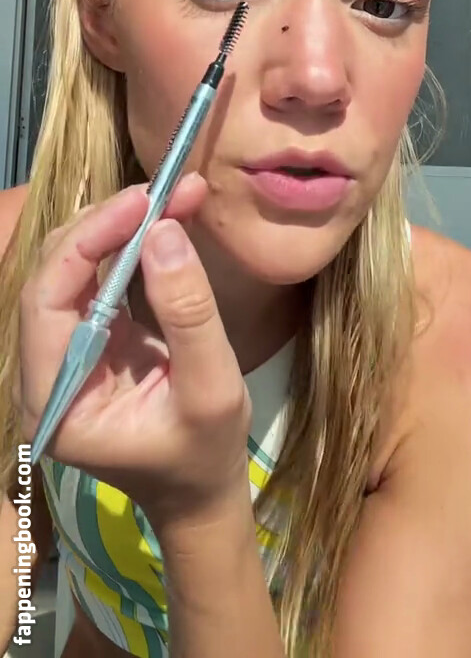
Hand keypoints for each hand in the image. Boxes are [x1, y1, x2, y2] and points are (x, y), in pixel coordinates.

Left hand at [18, 174, 251, 526]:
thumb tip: (164, 232)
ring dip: (119, 226)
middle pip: (54, 275)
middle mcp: (45, 371)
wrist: (201, 491)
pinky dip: (129, 244)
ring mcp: (64, 353)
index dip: (88, 242)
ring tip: (173, 196)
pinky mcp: (89, 339)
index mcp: (54, 399)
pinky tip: (164, 219)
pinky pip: (98, 277)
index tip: (142, 203)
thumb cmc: (205, 455)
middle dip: (106, 224)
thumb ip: (188, 314)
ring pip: (73, 267)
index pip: (48, 300)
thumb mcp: (212, 389)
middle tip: (165, 191)